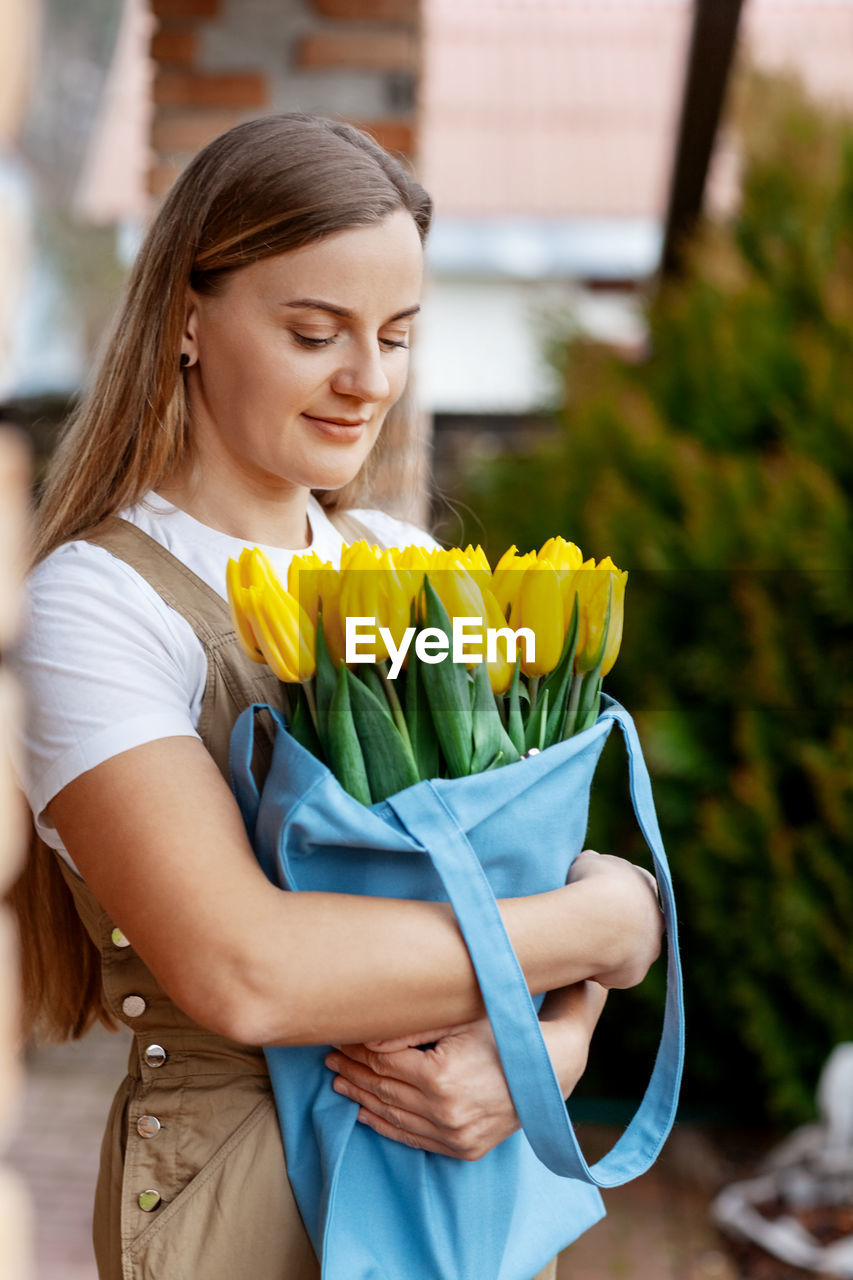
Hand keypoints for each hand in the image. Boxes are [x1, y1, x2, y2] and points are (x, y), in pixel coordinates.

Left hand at [325, 980, 608, 1159]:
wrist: (551, 1069)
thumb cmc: (504, 1030)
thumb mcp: (460, 1016)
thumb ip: (412, 1026)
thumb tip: (366, 1034)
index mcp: (441, 1077)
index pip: (383, 1062)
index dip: (357, 1049)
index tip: (338, 1038)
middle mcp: (445, 1112)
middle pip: (384, 1089)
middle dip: (353, 1071)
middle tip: (330, 1057)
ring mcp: (455, 1136)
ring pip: (394, 1117)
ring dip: (362, 1098)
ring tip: (339, 1081)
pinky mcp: (464, 1149)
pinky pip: (414, 1140)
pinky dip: (386, 1126)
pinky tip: (365, 1113)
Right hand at [568, 849, 663, 988]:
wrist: (598, 921)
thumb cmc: (590, 884)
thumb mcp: (587, 862)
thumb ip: (592, 864)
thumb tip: (590, 860)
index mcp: (646, 884)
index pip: (633, 888)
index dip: (612, 891)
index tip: (593, 894)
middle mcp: (657, 918)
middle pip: (636, 921)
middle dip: (616, 922)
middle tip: (588, 922)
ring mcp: (650, 948)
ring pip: (629, 950)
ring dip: (611, 948)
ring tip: (582, 945)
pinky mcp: (636, 973)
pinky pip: (617, 972)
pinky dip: (602, 969)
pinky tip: (583, 963)